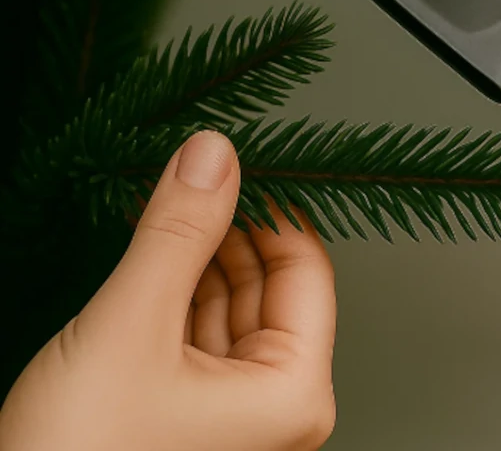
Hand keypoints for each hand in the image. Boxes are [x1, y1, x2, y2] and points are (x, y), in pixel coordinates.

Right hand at [0, 130, 336, 450]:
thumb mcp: (131, 326)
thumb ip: (178, 233)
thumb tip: (214, 155)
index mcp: (293, 390)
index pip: (306, 265)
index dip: (272, 207)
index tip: (237, 163)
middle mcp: (274, 401)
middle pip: (269, 282)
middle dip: (228, 226)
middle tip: (192, 176)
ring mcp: (233, 408)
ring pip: (230, 302)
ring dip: (198, 252)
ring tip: (166, 204)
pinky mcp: (191, 410)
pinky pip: (198, 329)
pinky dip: (177, 287)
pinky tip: (153, 253)